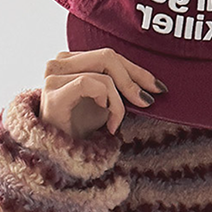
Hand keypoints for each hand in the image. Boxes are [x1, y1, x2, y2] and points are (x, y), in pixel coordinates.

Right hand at [39, 48, 166, 138]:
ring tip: (115, 123)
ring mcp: (53, 75)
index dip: (136, 69)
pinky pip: (90, 84)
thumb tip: (151, 83)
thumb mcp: (105, 104)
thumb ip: (119, 87)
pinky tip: (108, 123)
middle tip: (146, 102)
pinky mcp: (53, 92)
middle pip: (107, 57)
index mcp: (70, 60)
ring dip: (118, 102)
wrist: (59, 156)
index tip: (158, 87)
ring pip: (103, 73)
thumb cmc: (80, 130)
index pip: (108, 55)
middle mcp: (58, 62)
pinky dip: (107, 103)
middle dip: (133, 80)